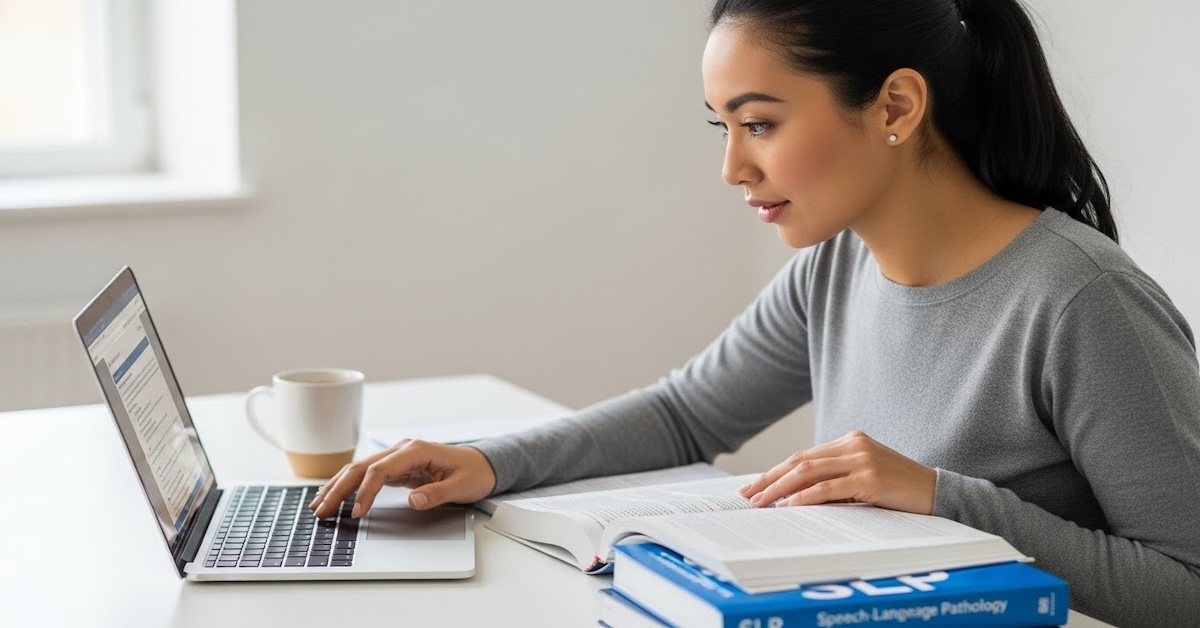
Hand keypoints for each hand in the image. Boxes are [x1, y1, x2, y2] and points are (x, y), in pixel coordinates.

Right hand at [308, 439, 496, 518]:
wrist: (484, 464)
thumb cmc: (474, 473)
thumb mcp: (461, 486)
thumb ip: (436, 493)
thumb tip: (413, 501)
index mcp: (416, 450)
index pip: (380, 471)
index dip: (365, 492)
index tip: (356, 513)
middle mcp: (401, 450)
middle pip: (361, 467)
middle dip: (338, 489)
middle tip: (320, 511)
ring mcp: (397, 457)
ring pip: (359, 469)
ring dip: (338, 487)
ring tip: (318, 505)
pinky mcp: (396, 467)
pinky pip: (367, 475)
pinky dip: (349, 486)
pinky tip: (335, 496)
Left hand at [737, 431, 935, 513]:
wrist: (939, 492)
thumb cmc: (900, 490)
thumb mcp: (864, 479)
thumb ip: (836, 480)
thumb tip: (795, 497)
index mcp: (850, 441)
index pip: (804, 456)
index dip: (776, 471)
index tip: (755, 485)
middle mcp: (853, 444)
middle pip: (800, 461)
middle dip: (769, 479)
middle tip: (747, 495)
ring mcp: (862, 459)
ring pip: (808, 472)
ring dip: (779, 488)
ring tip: (760, 503)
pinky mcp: (870, 477)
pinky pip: (828, 488)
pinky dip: (804, 497)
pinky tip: (788, 506)